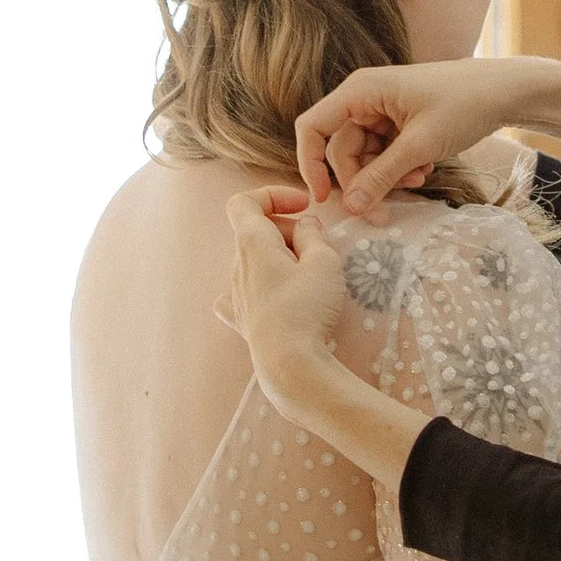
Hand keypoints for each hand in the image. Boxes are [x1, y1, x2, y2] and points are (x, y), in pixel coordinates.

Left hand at [220, 186, 347, 413]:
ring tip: (308, 276)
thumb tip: (306, 225)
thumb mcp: (324, 262)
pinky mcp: (242, 321)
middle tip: (317, 247)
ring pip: (253, 261)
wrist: (290, 365)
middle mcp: (237, 265)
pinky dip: (258, 286)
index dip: (272, 195)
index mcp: (252, 242)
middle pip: (255, 232)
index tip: (302, 205)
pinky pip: (241, 294)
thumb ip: (314, 236)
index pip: (244, 202)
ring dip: (279, 259)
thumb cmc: (307, 308)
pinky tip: (274, 295)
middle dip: (287, 229)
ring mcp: (236, 295)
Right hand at [294, 56, 554, 215]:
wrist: (505, 91)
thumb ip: (381, 176)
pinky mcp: (398, 123)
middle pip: (341, 151)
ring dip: (387, 176)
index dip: (309, 164)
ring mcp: (381, 111)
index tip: (322, 200)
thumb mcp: (420, 146)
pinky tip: (426, 169)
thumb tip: (350, 207)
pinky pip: (384, 154)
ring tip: (420, 178)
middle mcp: (364, 99)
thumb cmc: (463, 105)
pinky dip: (400, 168)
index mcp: (360, 91)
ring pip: (365, 157)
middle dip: (362, 182)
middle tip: (383, 215)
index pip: (313, 127)